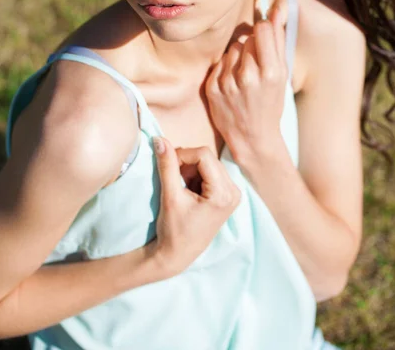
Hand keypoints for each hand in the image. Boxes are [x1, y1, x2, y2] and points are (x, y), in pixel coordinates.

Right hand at [150, 137, 240, 276]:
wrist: (178, 255)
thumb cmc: (173, 230)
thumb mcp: (170, 196)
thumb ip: (167, 165)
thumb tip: (160, 139)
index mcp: (224, 193)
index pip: (204, 155)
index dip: (183, 155)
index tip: (167, 166)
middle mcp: (234, 191)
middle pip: (207, 157)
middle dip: (186, 163)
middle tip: (172, 178)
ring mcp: (233, 194)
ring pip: (208, 163)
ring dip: (190, 169)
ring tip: (180, 188)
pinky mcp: (227, 195)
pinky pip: (210, 172)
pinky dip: (195, 175)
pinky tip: (188, 191)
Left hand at [205, 0, 287, 166]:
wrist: (252, 138)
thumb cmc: (270, 104)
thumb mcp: (282, 75)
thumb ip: (278, 41)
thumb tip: (276, 9)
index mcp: (271, 73)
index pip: (263, 29)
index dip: (264, 29)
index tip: (264, 35)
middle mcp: (248, 76)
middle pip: (246, 38)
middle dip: (252, 46)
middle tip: (256, 64)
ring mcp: (228, 83)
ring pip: (232, 49)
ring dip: (238, 57)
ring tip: (244, 75)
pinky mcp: (212, 88)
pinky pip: (219, 63)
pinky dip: (226, 69)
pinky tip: (232, 83)